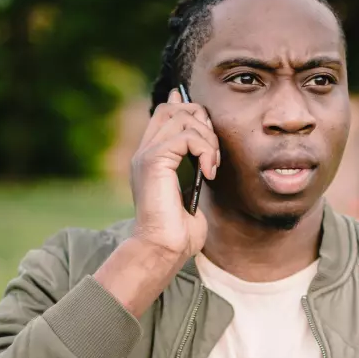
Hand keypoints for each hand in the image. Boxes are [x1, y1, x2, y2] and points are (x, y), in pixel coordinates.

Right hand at [129, 88, 218, 263]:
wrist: (163, 248)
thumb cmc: (179, 231)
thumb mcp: (190, 192)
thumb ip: (194, 167)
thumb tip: (205, 152)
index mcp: (151, 157)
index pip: (165, 113)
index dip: (188, 109)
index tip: (208, 129)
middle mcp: (145, 151)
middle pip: (173, 108)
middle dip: (202, 121)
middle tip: (213, 152)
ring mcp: (147, 154)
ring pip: (182, 117)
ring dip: (207, 139)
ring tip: (212, 166)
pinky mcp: (154, 160)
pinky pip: (187, 136)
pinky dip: (205, 151)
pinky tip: (208, 173)